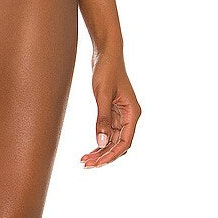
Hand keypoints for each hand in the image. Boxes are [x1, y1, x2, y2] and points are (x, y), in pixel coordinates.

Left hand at [81, 47, 140, 166]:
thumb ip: (102, 118)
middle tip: (86, 165)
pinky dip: (99, 141)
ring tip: (84, 160)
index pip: (125, 141)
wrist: (106, 53)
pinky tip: (89, 149)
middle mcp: (129, 116)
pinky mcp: (112, 111)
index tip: (97, 163)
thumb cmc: (106, 70)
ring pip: (113, 140)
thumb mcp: (102, 94)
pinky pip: (108, 132)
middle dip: (104, 156)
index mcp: (132, 113)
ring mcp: (121, 115)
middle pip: (119, 144)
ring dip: (100, 151)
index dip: (111, 155)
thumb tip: (102, 142)